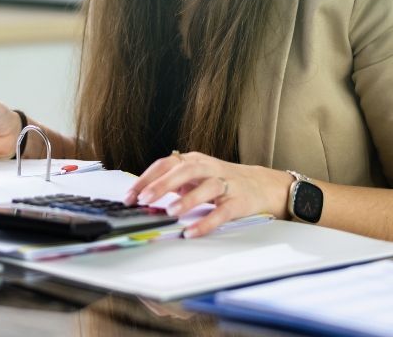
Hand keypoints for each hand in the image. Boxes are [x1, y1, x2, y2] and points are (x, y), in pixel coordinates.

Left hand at [123, 151, 293, 237]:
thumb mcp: (196, 177)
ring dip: (188, 199)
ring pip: (206, 187)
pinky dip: (206, 222)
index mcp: (195, 160)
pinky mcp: (239, 202)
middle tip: (144, 199)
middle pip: (185, 170)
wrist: (263, 185)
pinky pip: (222, 212)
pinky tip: (192, 232)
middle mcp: (209, 168)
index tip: (130, 195)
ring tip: (170, 212)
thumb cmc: (223, 181)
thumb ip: (173, 184)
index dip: (147, 178)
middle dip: (162, 184)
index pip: (166, 164)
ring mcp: (226, 184)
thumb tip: (143, 196)